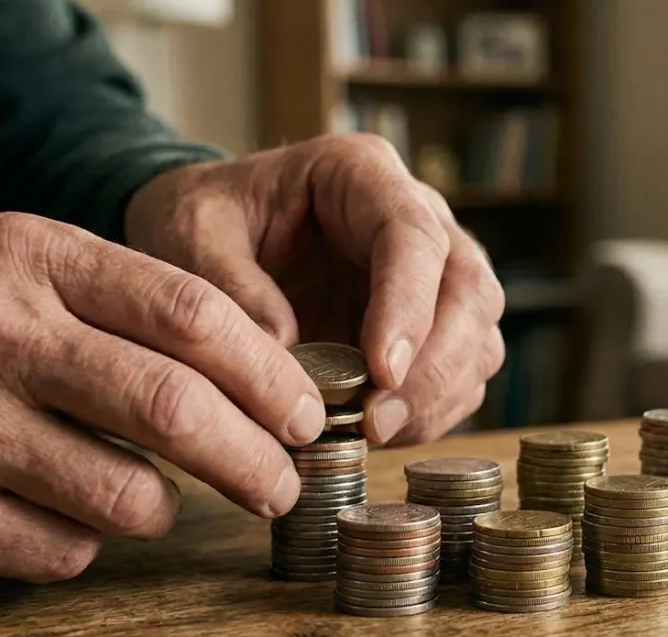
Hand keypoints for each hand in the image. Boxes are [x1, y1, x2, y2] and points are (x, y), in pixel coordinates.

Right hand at [0, 214, 326, 581]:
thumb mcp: (35, 273)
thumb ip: (142, 307)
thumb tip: (274, 387)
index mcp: (30, 255)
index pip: (189, 313)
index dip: (267, 373)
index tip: (306, 413)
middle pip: (173, 406)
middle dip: (253, 457)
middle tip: (284, 483)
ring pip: (128, 495)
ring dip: (166, 507)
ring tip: (155, 496)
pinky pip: (65, 550)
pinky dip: (90, 543)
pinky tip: (67, 510)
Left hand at [125, 133, 505, 445]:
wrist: (209, 235)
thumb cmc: (203, 221)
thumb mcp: (190, 237)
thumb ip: (230, 289)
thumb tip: (286, 353)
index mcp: (361, 173)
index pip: (414, 234)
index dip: (408, 305)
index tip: (381, 371)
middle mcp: (416, 216)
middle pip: (469, 289)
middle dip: (435, 366)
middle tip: (378, 421)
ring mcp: (432, 273)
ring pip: (477, 335)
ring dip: (437, 395)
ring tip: (373, 432)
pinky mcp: (430, 325)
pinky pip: (459, 372)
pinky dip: (430, 411)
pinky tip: (381, 430)